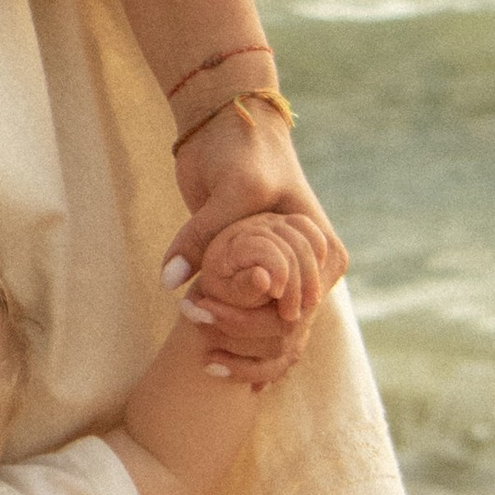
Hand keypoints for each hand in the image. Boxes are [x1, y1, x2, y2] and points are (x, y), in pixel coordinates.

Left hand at [159, 102, 347, 390]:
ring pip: (274, 337)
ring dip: (241, 348)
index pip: (296, 311)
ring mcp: (285, 278)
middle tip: (191, 316)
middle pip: (285, 331)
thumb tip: (171, 282)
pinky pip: (255, 325)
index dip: (251, 320)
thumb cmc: (243, 152)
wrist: (227, 128)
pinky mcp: (256, 281)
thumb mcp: (233, 190)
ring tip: (206, 355)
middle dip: (241, 334)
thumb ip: (204, 236)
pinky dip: (240, 346)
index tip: (202, 310)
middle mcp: (311, 272)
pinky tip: (215, 366)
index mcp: (323, 252)